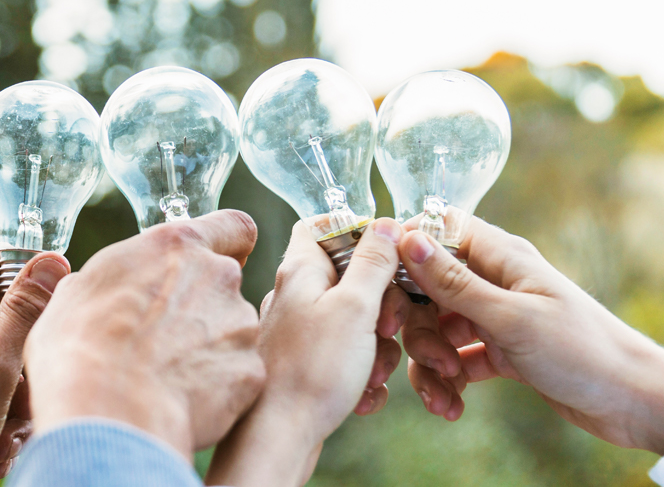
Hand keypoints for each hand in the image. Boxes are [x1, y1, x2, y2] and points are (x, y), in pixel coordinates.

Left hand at [0, 244, 68, 485]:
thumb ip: (23, 311)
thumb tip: (50, 260)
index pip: (3, 257)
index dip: (36, 271)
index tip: (57, 305)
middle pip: (12, 317)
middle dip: (33, 355)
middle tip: (29, 393)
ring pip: (5, 361)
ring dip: (19, 397)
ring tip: (8, 433)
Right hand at [24, 210, 265, 459]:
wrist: (108, 413)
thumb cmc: (80, 349)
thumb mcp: (77, 293)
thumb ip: (114, 278)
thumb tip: (110, 289)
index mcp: (176, 246)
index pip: (233, 225)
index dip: (228, 244)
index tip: (211, 262)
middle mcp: (219, 276)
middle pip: (226, 283)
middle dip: (203, 304)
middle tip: (163, 336)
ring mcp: (241, 324)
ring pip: (234, 329)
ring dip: (210, 345)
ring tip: (166, 374)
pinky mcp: (250, 370)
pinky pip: (237, 372)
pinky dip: (217, 384)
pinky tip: (181, 398)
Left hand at [206, 218, 408, 486]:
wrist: (278, 438)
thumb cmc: (311, 371)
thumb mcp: (354, 307)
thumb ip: (372, 263)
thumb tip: (384, 223)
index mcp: (300, 270)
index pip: (322, 226)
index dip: (356, 233)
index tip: (385, 255)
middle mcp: (295, 295)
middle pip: (350, 277)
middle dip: (381, 304)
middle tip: (384, 328)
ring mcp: (298, 331)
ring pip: (354, 321)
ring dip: (376, 346)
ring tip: (370, 371)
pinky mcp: (305, 363)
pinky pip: (346, 355)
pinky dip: (361, 373)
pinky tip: (361, 393)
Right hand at [398, 217, 663, 453]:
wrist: (632, 401)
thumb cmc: (581, 349)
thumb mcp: (510, 317)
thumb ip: (454, 282)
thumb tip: (408, 239)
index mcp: (500, 256)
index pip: (438, 232)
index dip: (406, 254)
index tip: (386, 289)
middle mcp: (494, 280)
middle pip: (428, 288)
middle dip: (419, 327)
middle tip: (435, 360)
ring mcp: (495, 316)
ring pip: (438, 328)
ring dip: (432, 362)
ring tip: (446, 394)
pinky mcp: (500, 350)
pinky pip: (456, 357)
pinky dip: (448, 381)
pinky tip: (452, 405)